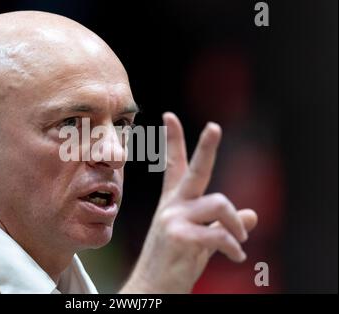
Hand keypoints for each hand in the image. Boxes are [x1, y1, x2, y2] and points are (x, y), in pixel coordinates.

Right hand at [120, 112, 257, 292]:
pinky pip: (220, 234)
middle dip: (206, 147)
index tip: (169, 116)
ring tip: (239, 241)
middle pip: (193, 170)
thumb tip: (252, 213)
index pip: (173, 166)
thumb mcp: (202, 240)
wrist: (153, 287)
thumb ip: (223, 225)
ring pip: (219, 204)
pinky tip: (236, 257)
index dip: (173, 140)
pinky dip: (233, 247)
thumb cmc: (175, 263)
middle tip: (214, 126)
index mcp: (174, 203)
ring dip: (236, 226)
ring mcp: (173, 218)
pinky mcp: (179, 236)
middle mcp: (172, 206)